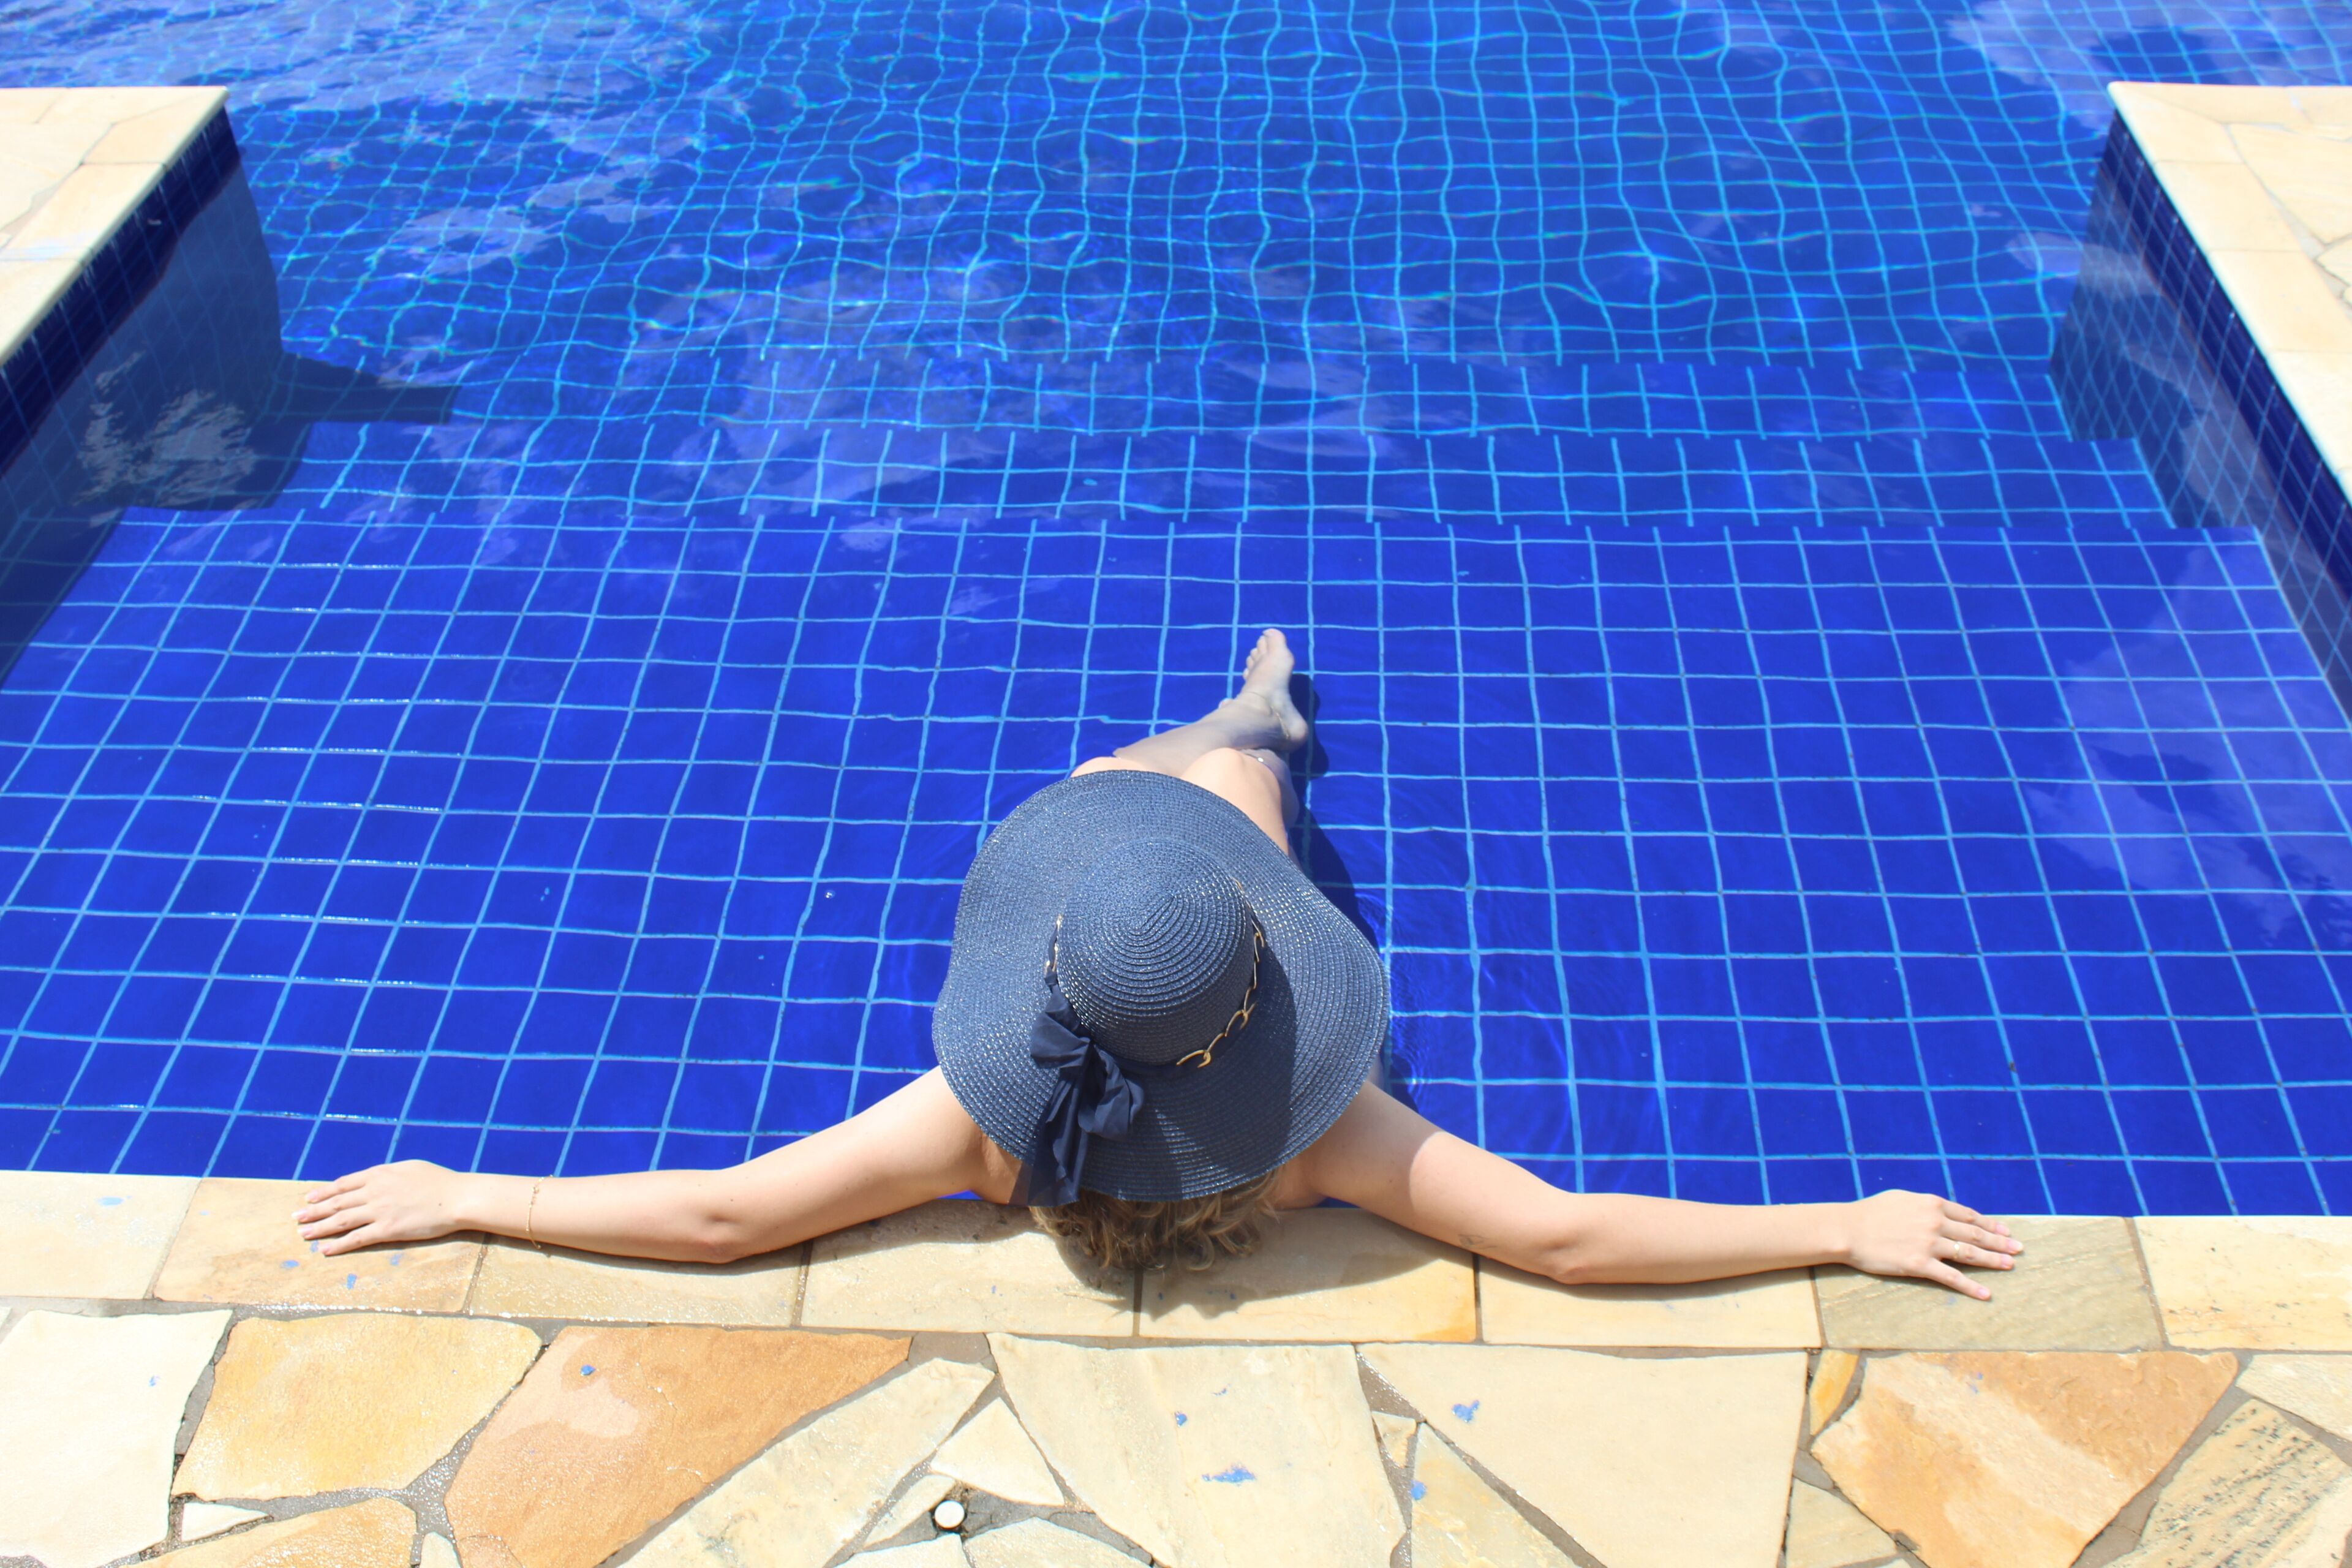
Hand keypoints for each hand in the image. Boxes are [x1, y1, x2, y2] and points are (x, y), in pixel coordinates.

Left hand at [293, 1161, 470, 1255]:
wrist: (457, 1197)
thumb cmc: (439, 1181)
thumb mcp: (410, 1168)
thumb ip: (388, 1173)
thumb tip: (375, 1178)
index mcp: (379, 1174)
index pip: (344, 1184)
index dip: (324, 1192)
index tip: (308, 1198)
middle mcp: (374, 1191)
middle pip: (337, 1202)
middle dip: (313, 1211)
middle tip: (296, 1218)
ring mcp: (379, 1211)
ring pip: (341, 1220)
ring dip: (320, 1228)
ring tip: (303, 1235)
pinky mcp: (387, 1230)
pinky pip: (357, 1238)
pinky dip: (339, 1245)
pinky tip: (326, 1250)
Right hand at [1839, 1189, 2021, 1298]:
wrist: (1848, 1229)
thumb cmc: (1871, 1212)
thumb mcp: (1901, 1198)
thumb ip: (1924, 1205)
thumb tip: (1940, 1210)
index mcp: (1932, 1204)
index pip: (1969, 1215)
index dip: (1990, 1224)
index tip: (2005, 1230)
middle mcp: (1935, 1222)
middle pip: (1975, 1234)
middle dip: (2000, 1242)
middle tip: (2018, 1249)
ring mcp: (1929, 1244)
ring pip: (1969, 1254)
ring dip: (1993, 1261)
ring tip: (2009, 1266)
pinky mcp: (1919, 1264)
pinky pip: (1951, 1277)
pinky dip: (1971, 1286)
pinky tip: (1985, 1293)